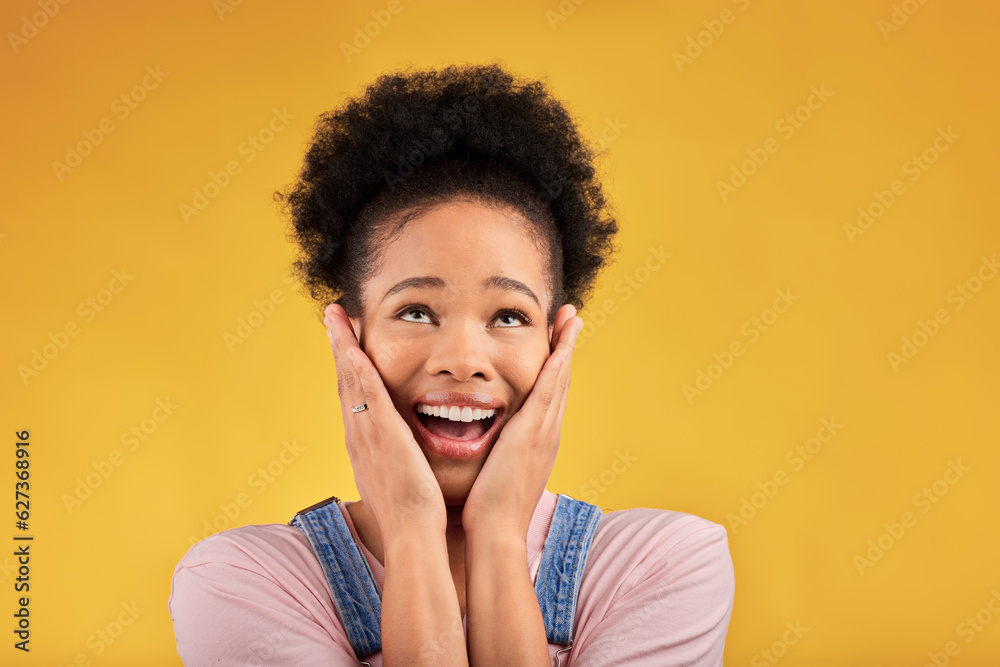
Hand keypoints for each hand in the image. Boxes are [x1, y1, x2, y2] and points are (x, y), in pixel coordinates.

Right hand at [324, 303, 446, 543]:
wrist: (413, 536)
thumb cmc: (415, 516)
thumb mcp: (403, 480)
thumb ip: (403, 461)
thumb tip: (410, 455)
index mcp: (365, 446)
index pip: (354, 397)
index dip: (348, 367)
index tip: (345, 341)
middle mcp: (358, 437)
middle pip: (344, 382)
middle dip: (338, 347)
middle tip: (332, 317)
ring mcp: (367, 435)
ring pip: (350, 381)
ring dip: (342, 346)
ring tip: (335, 317)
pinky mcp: (382, 436)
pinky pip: (366, 396)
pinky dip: (357, 370)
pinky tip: (352, 347)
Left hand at [461, 303, 583, 539]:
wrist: (497, 534)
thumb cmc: (489, 511)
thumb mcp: (496, 474)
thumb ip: (494, 456)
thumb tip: (483, 447)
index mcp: (537, 443)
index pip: (548, 396)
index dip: (555, 367)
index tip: (557, 342)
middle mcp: (547, 433)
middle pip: (561, 381)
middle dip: (566, 347)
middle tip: (572, 317)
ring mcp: (544, 432)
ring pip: (560, 379)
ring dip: (566, 346)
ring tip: (572, 317)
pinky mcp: (534, 433)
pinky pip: (550, 390)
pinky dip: (558, 364)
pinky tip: (561, 342)